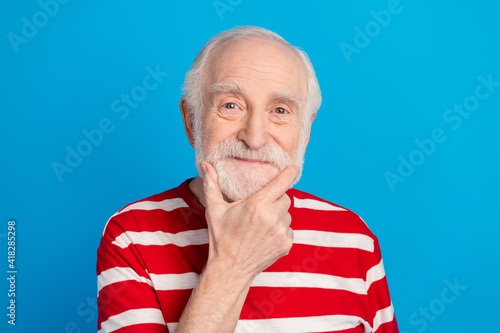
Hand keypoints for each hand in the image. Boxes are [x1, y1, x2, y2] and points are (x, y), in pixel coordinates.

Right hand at [201, 162, 298, 281]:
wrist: (230, 269)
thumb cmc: (221, 237)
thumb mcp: (214, 209)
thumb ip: (211, 184)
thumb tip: (205, 164)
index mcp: (256, 205)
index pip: (281, 182)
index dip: (290, 172)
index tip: (293, 167)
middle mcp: (271, 217)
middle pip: (286, 197)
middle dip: (277, 198)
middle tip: (262, 205)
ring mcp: (280, 232)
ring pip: (287, 214)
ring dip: (278, 215)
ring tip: (261, 224)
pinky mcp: (286, 244)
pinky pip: (289, 230)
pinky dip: (280, 230)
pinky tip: (265, 236)